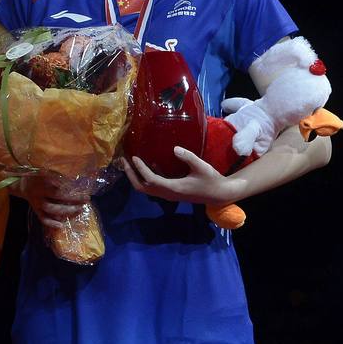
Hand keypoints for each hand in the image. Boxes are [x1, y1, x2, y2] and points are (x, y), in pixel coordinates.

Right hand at [19, 175, 90, 229]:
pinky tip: (61, 226)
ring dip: (66, 210)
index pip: (57, 181)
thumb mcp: (45, 170)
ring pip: (51, 209)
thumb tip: (74, 178)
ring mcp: (36, 202)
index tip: (82, 187)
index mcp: (40, 178)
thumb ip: (57, 173)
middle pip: (56, 195)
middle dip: (73, 198)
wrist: (22, 184)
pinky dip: (51, 223)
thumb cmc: (38, 176)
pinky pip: (42, 218)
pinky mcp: (35, 210)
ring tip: (80, 209)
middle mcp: (38, 191)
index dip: (70, 185)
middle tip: (86, 198)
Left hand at [121, 149, 236, 205]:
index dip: (140, 169)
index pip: (150, 180)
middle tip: (123, 161)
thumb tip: (174, 148)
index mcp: (173, 188)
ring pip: (146, 189)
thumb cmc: (211, 180)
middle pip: (142, 188)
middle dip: (131, 175)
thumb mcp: (202, 167)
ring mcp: (168, 195)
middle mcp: (168, 194)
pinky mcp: (171, 193)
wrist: (219, 195)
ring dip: (135, 177)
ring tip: (129, 163)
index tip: (134, 157)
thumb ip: (189, 157)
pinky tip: (144, 166)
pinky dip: (144, 178)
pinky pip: (152, 187)